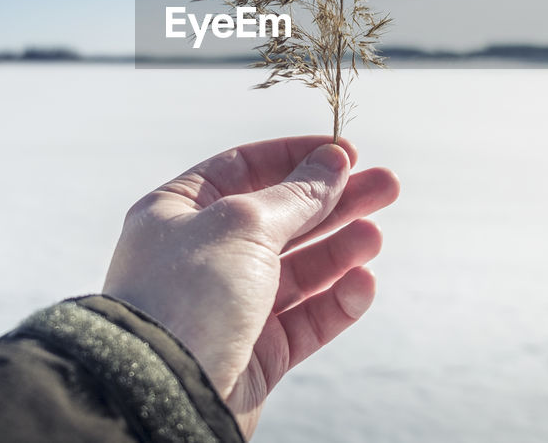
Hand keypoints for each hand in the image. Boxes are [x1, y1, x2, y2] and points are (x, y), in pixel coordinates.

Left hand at [101, 136, 399, 437]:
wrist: (161, 395)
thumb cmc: (186, 297)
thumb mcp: (243, 225)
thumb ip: (296, 196)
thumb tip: (332, 163)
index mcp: (179, 213)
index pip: (244, 168)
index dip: (296, 158)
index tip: (346, 152)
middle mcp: (203, 257)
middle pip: (282, 218)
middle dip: (336, 201)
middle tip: (386, 186)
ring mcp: (230, 307)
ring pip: (299, 270)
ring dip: (341, 250)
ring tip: (375, 237)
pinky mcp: (255, 354)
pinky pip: (305, 321)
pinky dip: (336, 301)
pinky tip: (362, 283)